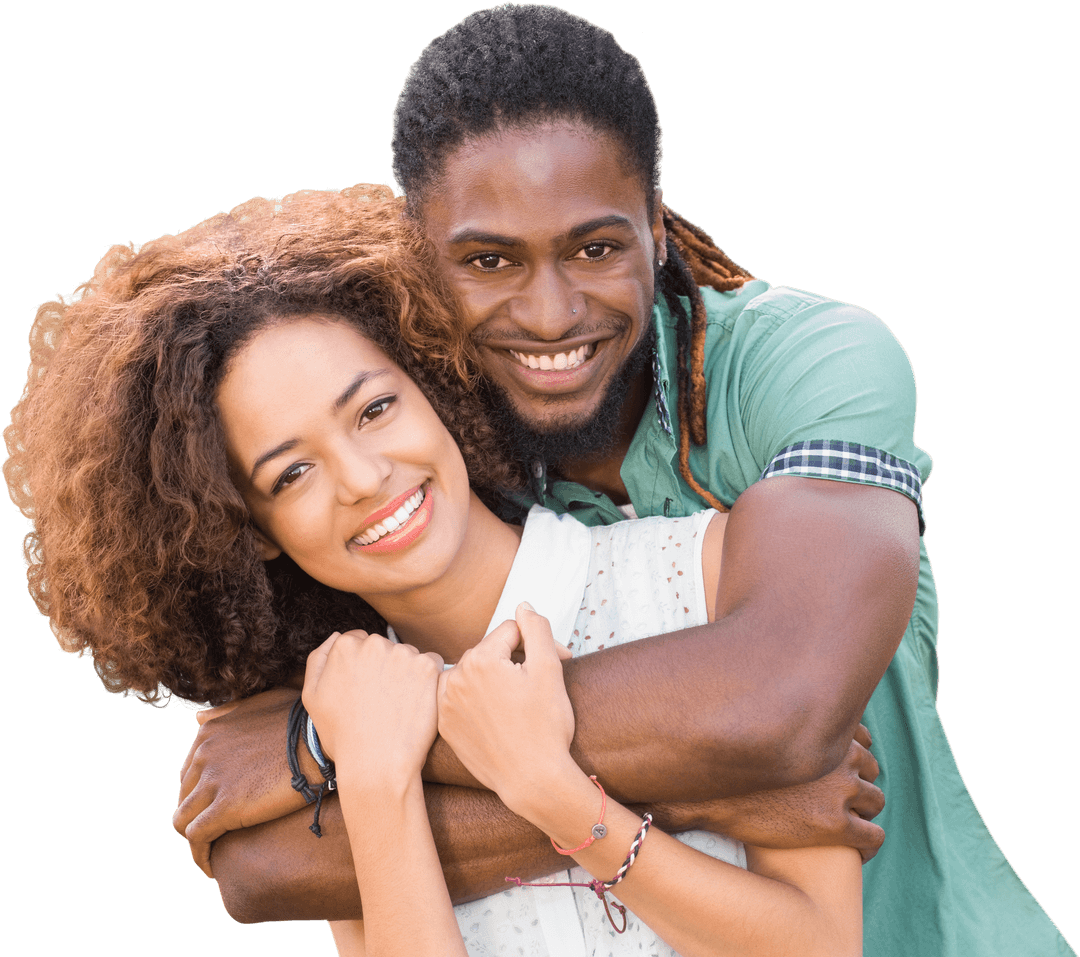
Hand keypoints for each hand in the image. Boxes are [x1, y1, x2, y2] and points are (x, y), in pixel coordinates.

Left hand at [174, 685, 312, 877]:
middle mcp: (203, 755)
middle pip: (184, 796)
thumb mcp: (260, 702)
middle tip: (218, 832)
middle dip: (197, 815)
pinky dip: (200, 855)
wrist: (319, 739)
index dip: (201, 793)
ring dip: (194, 838)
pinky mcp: (224, 808)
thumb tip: (200, 719)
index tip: (217, 807)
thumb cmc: (302, 719)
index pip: (190, 772)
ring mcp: (212, 781)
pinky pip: (197, 838)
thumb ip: (228, 712)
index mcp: (210, 732)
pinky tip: (211, 867)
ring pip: (182, 820)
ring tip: (212, 853)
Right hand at [303, 630, 443, 784]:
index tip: (366, 689)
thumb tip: (336, 636)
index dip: (362, 668)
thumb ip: (318, 659)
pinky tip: (417, 704)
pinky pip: (432, 665)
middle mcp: (375, 643)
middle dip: (384, 668)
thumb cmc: (343, 736)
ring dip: (406, 674)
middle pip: (384, 647)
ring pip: (408, 657)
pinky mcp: (428, 667)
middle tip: (382, 701)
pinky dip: (428, 681)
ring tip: (398, 706)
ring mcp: (403, 653)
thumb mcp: (312, 697)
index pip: (358, 642)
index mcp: (345, 647)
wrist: (377, 764)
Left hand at [437, 603, 574, 809]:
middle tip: (541, 684)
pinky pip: (461, 699)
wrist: (532, 781)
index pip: (512, 632)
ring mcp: (446, 704)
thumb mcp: (549, 670)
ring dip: (495, 679)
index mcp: (480, 659)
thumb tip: (523, 605)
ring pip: (475, 674)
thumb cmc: (545, 728)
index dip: (539, 644)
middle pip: (491, 652)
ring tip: (518, 701)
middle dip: (516, 661)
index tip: (560, 661)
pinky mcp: (445, 726)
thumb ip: (536, 629)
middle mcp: (455, 678)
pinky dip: (477, 700)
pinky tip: (498, 715)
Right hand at [656, 725, 885, 862]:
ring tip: (846, 828)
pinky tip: (854, 852)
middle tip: (837, 800)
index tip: (837, 769)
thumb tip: (770, 690)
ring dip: (864, 813)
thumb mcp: (758, 723)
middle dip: (858, 783)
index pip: (862, 737)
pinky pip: (873, 837)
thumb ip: (779, 713)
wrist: (709, 796)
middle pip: (871, 769)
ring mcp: (840, 789)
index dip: (850, 755)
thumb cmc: (727, 759)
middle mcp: (840, 753)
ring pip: (876, 802)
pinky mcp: (836, 825)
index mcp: (823, 725)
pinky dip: (868, 845)